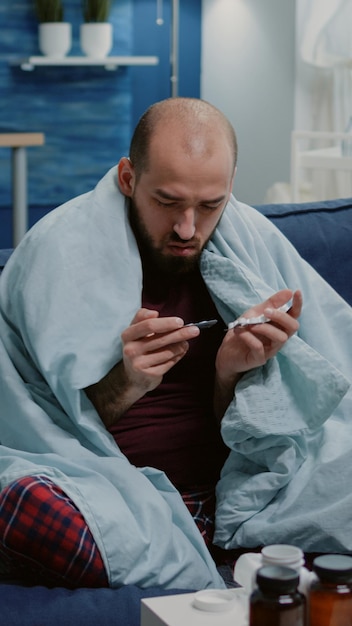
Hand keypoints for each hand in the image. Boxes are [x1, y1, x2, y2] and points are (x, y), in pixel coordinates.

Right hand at [121, 307, 199, 395]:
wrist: (133, 376)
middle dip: (180, 333)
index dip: (166, 323)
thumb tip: (154, 313)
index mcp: (127, 335)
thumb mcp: (135, 331)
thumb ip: (143, 317)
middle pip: (161, 339)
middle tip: (195, 330)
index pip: (148, 325)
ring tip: (185, 343)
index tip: (180, 322)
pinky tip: (179, 352)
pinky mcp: (149, 374)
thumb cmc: (138, 347)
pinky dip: (178, 356)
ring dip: (181, 346)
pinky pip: (169, 363)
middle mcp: (131, 350)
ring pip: (168, 351)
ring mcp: (139, 364)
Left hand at [214, 289, 301, 412]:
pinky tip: (240, 333)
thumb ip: (271, 303)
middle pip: (293, 327)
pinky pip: (260, 348)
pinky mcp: (259, 359)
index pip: (294, 315)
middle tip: (266, 312)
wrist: (227, 351)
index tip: (296, 292)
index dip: (298, 304)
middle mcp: (278, 338)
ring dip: (265, 328)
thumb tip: (288, 291)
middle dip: (281, 316)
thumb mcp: (255, 313)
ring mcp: (271, 350)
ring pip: (281, 338)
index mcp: (279, 325)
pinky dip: (250, 338)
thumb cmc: (244, 331)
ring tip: (250, 324)